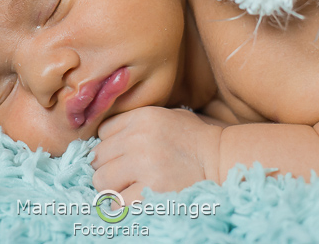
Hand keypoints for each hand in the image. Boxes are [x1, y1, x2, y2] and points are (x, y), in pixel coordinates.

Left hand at [91, 106, 222, 203]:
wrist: (221, 159)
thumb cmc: (193, 139)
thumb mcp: (166, 115)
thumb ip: (135, 122)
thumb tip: (104, 137)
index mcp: (142, 117)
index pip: (103, 133)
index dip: (111, 146)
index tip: (123, 154)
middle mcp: (139, 138)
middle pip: (98, 157)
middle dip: (108, 167)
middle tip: (126, 174)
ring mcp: (144, 165)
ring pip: (101, 180)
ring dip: (112, 187)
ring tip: (129, 187)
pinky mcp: (150, 190)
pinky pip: (116, 201)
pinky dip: (121, 204)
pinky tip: (134, 199)